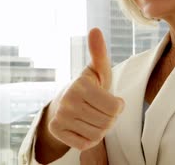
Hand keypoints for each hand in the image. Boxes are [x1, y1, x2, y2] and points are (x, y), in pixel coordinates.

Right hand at [36, 28, 123, 162]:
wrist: (64, 102)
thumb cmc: (89, 86)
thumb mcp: (98, 70)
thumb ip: (99, 52)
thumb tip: (95, 30)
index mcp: (80, 85)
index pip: (115, 107)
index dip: (117, 106)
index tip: (110, 100)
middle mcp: (67, 101)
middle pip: (107, 122)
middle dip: (109, 119)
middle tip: (100, 110)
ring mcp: (60, 117)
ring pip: (97, 135)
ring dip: (100, 129)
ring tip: (93, 117)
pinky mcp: (57, 131)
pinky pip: (85, 144)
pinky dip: (89, 139)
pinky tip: (84, 127)